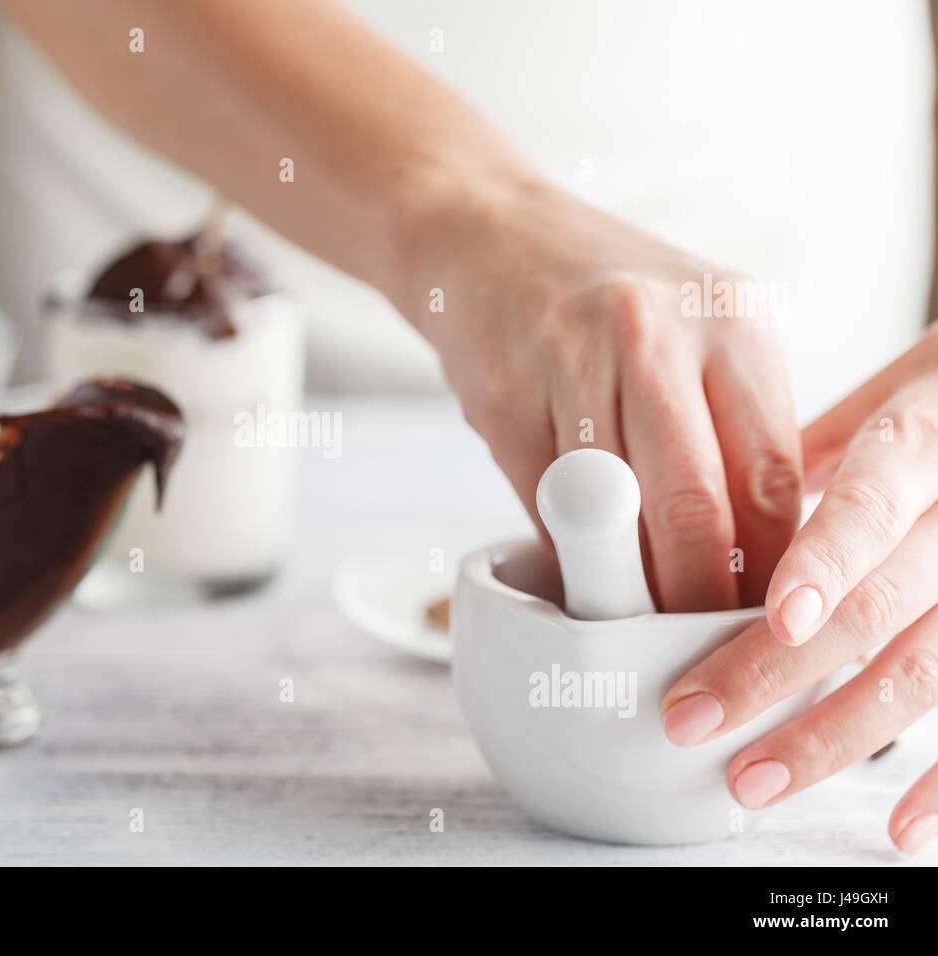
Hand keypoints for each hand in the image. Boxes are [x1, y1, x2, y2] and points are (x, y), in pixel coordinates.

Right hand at [401, 178, 800, 609]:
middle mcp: (656, 334)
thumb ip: (726, 427)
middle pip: (697, 507)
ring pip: (614, 516)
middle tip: (695, 643)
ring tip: (636, 615)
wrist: (481, 233)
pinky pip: (545, 505)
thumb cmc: (597, 296)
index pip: (771, 477)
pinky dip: (565, 546)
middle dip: (696, 598)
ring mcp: (570, 362)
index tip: (759, 619)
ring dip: (626, 584)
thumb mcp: (692, 330)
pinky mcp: (503, 397)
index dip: (770, 569)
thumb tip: (748, 559)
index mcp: (731, 320)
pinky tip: (576, 554)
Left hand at [661, 327, 937, 851]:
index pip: (873, 497)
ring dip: (838, 735)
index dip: (828, 559)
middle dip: (778, 671)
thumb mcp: (881, 402)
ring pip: (930, 669)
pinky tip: (901, 829)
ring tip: (755, 778)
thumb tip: (696, 499)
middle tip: (690, 718)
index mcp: (926, 436)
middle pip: (882, 604)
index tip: (774, 617)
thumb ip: (802, 454)